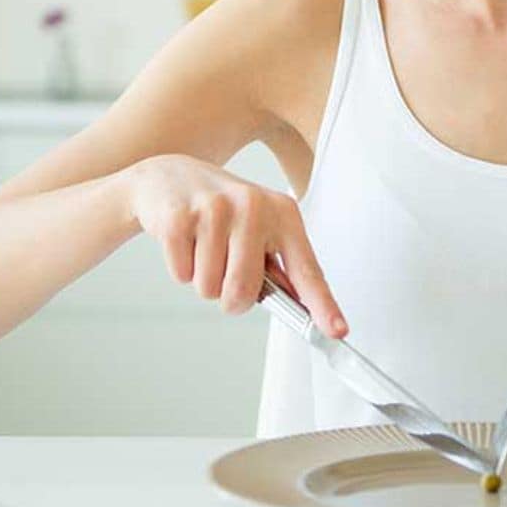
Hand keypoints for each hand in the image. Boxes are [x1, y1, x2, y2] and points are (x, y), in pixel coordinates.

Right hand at [123, 153, 347, 336]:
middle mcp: (254, 206)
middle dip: (231, 297)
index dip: (323, 304)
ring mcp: (215, 209)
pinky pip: (182, 275)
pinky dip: (182, 269)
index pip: (307, 268)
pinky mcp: (179, 217)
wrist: (169, 176)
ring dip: (203, 280)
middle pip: (244, 291)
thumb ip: (277, 263)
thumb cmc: (222, 210)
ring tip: (203, 247)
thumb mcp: (259, 226)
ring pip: (209, 288)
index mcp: (283, 213)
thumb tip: (295, 305)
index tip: (337, 331)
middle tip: (225, 270)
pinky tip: (185, 241)